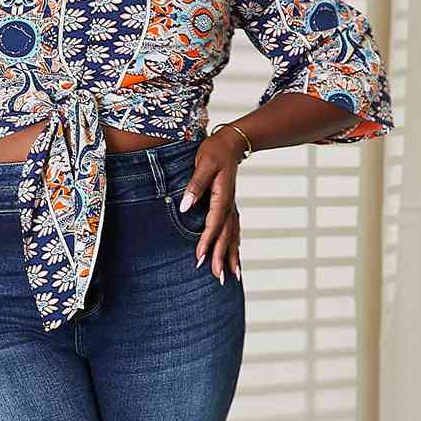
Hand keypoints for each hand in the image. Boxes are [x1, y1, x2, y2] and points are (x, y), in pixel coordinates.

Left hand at [178, 125, 243, 281]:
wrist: (230, 143)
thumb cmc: (214, 151)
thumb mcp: (203, 163)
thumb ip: (195, 185)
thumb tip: (184, 206)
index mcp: (222, 197)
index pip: (213, 224)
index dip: (207, 242)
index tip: (200, 258)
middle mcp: (229, 206)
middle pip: (226, 236)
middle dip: (221, 257)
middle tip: (217, 277)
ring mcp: (231, 208)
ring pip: (233, 237)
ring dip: (232, 257)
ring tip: (232, 277)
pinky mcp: (230, 208)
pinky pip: (234, 231)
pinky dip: (235, 246)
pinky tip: (235, 258)